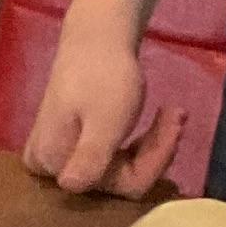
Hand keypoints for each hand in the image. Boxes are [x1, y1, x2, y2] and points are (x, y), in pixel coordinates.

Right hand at [24, 28, 183, 197]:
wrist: (94, 38)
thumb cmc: (101, 76)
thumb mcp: (104, 121)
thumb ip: (89, 158)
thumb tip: (69, 188)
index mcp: (55, 160)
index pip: (120, 185)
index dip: (153, 162)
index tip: (173, 127)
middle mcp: (50, 164)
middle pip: (120, 178)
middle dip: (155, 150)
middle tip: (175, 115)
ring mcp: (59, 153)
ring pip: (119, 168)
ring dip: (152, 143)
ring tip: (171, 112)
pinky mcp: (70, 143)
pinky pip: (111, 156)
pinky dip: (139, 140)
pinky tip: (158, 118)